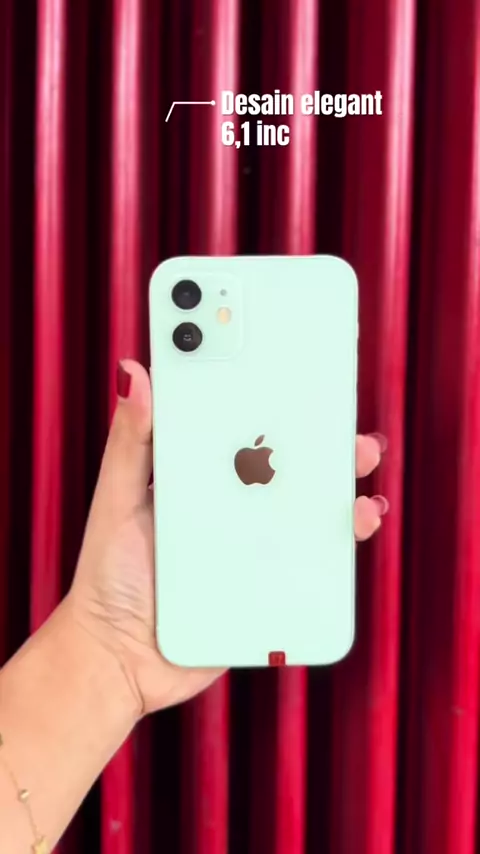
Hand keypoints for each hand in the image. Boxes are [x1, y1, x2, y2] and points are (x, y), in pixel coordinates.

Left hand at [69, 359, 388, 717]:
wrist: (118, 660)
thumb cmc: (108, 575)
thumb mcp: (116, 500)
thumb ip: (130, 442)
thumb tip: (133, 373)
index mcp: (203, 484)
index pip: (249, 439)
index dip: (282, 415)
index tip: (310, 390)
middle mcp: (234, 513)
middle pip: (290, 476)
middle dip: (328, 456)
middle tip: (353, 442)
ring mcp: (254, 551)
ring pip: (310, 519)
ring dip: (344, 501)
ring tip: (362, 497)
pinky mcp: (267, 590)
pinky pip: (312, 567)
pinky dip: (340, 549)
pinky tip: (355, 532)